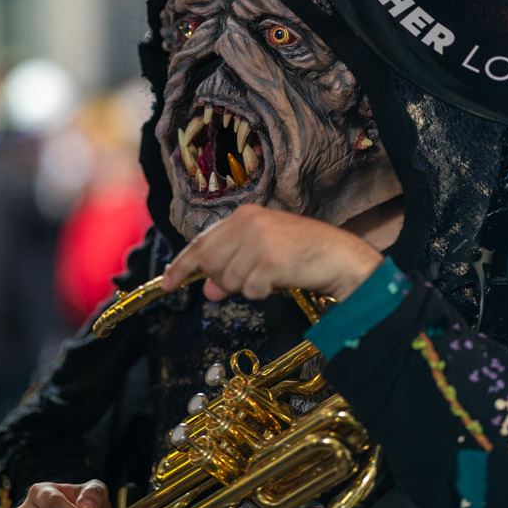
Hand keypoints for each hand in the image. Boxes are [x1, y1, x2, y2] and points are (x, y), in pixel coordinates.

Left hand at [161, 205, 383, 303]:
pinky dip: (264, 292)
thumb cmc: (305, 253)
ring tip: (273, 275)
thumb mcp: (263, 256)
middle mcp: (249, 223)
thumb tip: (209, 290)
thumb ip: (232, 267)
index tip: (167, 284)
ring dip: (249, 287)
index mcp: (245, 215)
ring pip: (228, 280)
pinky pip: (250, 290)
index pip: (202, 242)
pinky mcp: (271, 260)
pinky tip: (282, 280)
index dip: (182, 265)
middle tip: (251, 279)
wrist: (341, 257)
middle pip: (211, 264)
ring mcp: (260, 241)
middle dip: (223, 279)